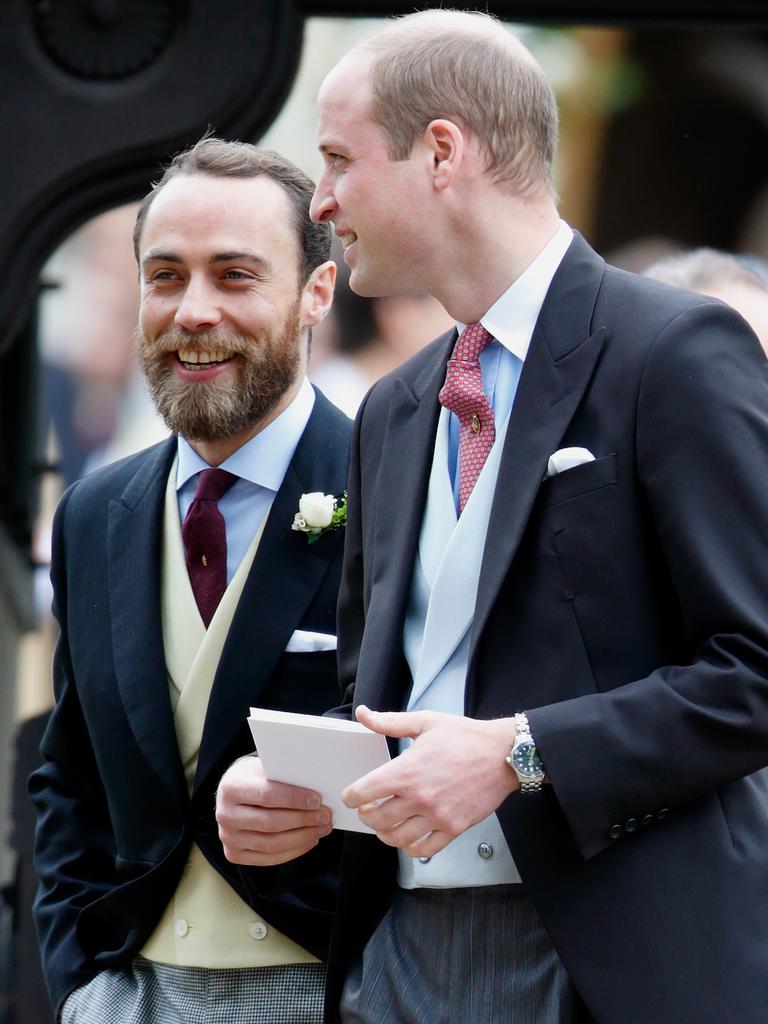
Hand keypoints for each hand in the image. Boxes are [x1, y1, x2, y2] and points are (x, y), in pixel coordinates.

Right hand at [216, 756, 332, 866]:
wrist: (232, 792)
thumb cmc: (255, 777)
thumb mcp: (265, 767)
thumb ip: (284, 776)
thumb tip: (317, 787)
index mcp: (231, 787)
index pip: (267, 795)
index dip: (294, 799)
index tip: (317, 800)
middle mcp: (225, 814)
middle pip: (270, 823)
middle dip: (303, 820)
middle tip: (325, 816)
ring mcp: (228, 837)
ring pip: (271, 844)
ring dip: (302, 837)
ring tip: (322, 828)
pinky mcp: (234, 854)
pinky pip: (268, 858)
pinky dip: (293, 851)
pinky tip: (309, 840)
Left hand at [342, 706, 517, 856]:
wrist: (503, 754)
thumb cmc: (465, 736)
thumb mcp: (425, 722)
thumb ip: (390, 721)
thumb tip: (363, 713)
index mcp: (407, 770)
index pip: (364, 792)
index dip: (351, 796)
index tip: (352, 796)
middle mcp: (419, 797)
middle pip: (376, 819)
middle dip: (366, 815)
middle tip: (369, 809)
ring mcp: (437, 816)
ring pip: (397, 838)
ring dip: (385, 833)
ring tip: (386, 823)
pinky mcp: (454, 828)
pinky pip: (424, 850)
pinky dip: (410, 848)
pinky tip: (408, 837)